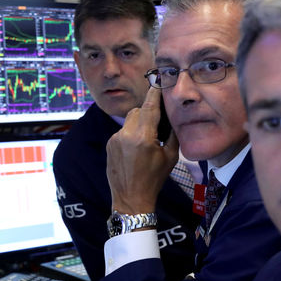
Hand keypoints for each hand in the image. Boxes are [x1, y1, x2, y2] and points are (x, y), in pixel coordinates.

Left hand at [106, 86, 178, 213]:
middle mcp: (126, 136)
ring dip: (139, 124)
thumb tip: (171, 117)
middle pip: (138, 111)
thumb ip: (171, 134)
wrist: (131, 199)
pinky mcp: (109, 145)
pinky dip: (130, 135)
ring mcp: (115, 140)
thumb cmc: (154, 179)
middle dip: (147, 113)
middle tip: (157, 125)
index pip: (149, 107)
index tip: (158, 81)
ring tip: (146, 141)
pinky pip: (122, 132)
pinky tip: (136, 150)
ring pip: (129, 120)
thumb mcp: (170, 157)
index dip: (155, 93)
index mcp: (143, 138)